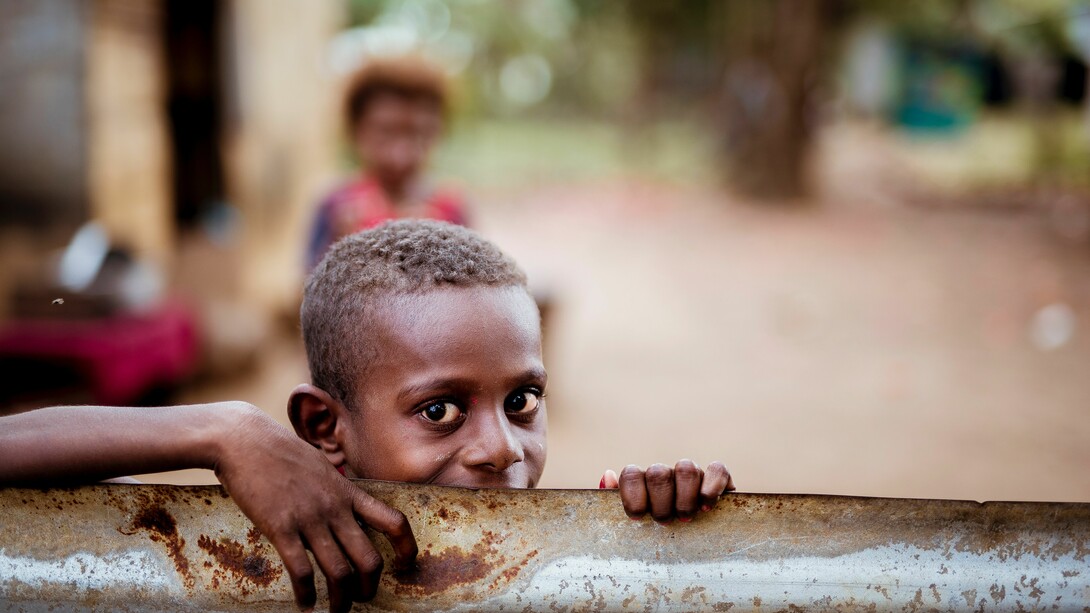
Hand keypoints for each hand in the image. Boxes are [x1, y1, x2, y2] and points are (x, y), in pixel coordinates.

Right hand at [214, 406, 416, 611]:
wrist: (244, 440)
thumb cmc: (279, 451)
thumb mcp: (321, 466)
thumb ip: (335, 489)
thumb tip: (343, 505)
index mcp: (347, 492)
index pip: (392, 520)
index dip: (406, 547)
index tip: (405, 563)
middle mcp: (335, 508)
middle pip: (369, 558)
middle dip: (370, 586)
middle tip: (364, 598)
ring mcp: (310, 518)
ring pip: (338, 571)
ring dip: (341, 599)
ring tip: (336, 611)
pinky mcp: (281, 527)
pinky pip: (301, 570)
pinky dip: (306, 594)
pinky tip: (305, 604)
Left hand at [600, 460, 733, 522]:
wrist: (698, 544)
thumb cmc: (657, 535)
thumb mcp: (636, 524)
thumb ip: (615, 502)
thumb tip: (607, 476)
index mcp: (643, 482)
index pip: (631, 474)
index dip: (633, 495)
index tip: (638, 517)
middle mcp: (666, 473)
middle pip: (659, 474)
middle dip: (661, 503)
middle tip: (665, 522)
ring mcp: (692, 473)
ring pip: (686, 468)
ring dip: (685, 498)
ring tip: (686, 518)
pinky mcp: (718, 477)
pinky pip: (717, 469)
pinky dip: (711, 487)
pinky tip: (707, 507)